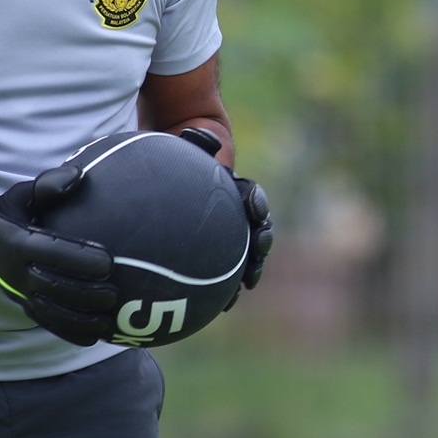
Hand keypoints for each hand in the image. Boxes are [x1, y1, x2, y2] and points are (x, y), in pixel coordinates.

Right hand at [0, 166, 115, 345]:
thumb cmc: (10, 211)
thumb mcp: (22, 194)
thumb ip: (48, 185)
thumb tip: (78, 175)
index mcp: (18, 241)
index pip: (51, 252)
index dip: (79, 259)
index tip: (109, 262)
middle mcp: (16, 270)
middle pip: (53, 287)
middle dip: (85, 294)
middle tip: (114, 296)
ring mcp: (18, 290)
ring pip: (49, 310)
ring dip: (79, 319)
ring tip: (107, 322)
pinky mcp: (21, 303)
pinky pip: (44, 321)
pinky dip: (67, 331)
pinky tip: (92, 337)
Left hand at [177, 127, 273, 291]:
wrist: (177, 160)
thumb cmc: (181, 151)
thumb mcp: (187, 145)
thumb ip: (195, 144)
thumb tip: (191, 133)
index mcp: (233, 189)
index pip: (251, 197)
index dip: (255, 204)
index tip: (253, 210)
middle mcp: (235, 211)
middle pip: (256, 228)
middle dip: (260, 242)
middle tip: (256, 250)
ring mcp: (229, 231)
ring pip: (247, 252)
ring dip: (250, 267)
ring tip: (246, 283)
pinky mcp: (218, 249)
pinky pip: (227, 270)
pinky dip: (228, 285)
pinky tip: (222, 304)